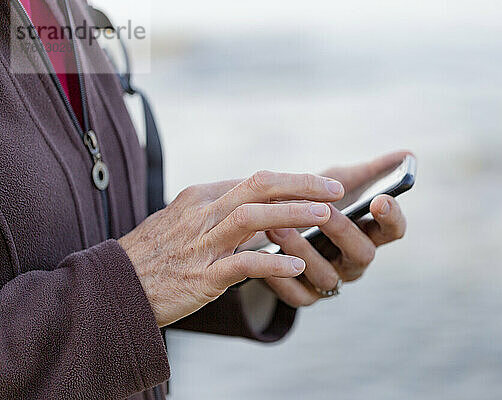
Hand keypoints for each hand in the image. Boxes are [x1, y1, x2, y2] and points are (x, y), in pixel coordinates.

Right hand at [118, 171, 344, 326]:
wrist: (113, 288)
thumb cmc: (154, 255)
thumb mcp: (183, 223)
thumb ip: (219, 214)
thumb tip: (258, 213)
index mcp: (200, 196)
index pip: (254, 180)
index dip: (291, 182)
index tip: (319, 187)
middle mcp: (202, 213)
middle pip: (258, 185)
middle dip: (301, 184)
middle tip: (335, 188)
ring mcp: (201, 244)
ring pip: (253, 217)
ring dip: (293, 214)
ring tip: (325, 216)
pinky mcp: (201, 276)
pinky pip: (243, 264)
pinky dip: (272, 262)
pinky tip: (296, 265)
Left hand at [264, 151, 410, 306]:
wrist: (272, 226)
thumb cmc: (313, 201)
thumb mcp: (338, 182)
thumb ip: (370, 170)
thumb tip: (407, 155)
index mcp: (368, 233)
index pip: (393, 231)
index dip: (391, 218)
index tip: (380, 199)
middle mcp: (353, 261)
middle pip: (362, 254)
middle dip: (342, 230)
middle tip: (323, 210)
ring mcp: (330, 281)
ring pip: (326, 276)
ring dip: (303, 250)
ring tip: (278, 226)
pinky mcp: (303, 296)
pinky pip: (296, 294)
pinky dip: (279, 275)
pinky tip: (264, 255)